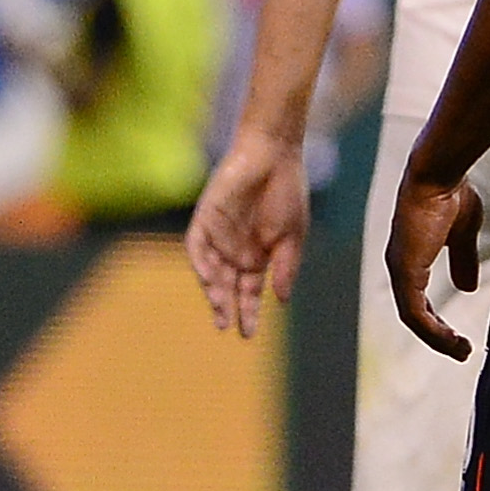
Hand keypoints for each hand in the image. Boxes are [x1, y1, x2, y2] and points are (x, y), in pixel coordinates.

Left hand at [183, 128, 309, 338]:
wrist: (275, 156)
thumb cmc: (287, 193)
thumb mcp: (292, 236)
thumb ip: (285, 267)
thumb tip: (281, 300)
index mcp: (257, 256)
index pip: (248, 291)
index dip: (249, 312)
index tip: (248, 335)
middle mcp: (235, 249)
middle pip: (226, 285)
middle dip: (226, 306)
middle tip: (227, 327)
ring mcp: (219, 234)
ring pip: (210, 269)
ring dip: (212, 289)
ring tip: (220, 308)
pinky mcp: (206, 217)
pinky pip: (196, 244)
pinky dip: (200, 262)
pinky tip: (207, 278)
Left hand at [384, 167, 484, 360]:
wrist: (439, 175)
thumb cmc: (450, 195)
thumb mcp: (462, 234)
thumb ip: (462, 259)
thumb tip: (466, 286)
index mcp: (411, 256)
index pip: (417, 299)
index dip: (436, 321)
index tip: (457, 336)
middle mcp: (400, 265)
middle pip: (413, 314)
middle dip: (437, 336)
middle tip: (460, 351)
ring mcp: (400, 268)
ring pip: (413, 318)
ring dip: (436, 338)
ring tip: (460, 350)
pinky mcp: (405, 270)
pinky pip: (414, 312)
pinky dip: (432, 330)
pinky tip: (451, 340)